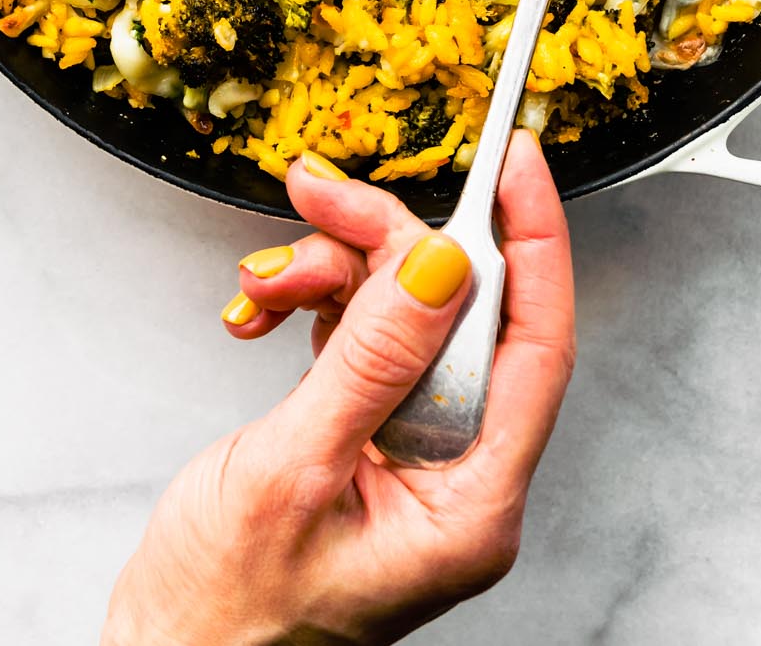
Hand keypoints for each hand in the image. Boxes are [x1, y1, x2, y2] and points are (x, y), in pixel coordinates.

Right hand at [104, 133, 574, 645]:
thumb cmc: (224, 619)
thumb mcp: (292, 472)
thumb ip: (370, 362)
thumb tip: (441, 265)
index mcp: (472, 503)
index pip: (536, 343)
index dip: (532, 240)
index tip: (513, 161)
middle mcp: (453, 473)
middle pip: (456, 309)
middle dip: (385, 242)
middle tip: (321, 195)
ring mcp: (407, 450)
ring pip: (399, 308)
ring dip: (328, 272)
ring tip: (264, 286)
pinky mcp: (360, 429)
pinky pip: (356, 331)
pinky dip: (307, 303)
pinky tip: (263, 314)